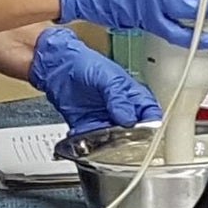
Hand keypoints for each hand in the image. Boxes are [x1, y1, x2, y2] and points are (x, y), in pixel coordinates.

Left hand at [27, 25, 161, 132]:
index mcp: (132, 95)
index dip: (151, 125)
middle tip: (121, 139)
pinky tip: (85, 140)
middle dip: (130, 140)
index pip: (150, 114)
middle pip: (134, 132)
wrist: (55, 67)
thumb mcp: (106, 76)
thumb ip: (118, 97)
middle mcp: (120, 110)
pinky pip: (93, 141)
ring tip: (101, 140)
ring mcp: (105, 120)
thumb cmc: (84, 63)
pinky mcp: (88, 127)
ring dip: (109, 145)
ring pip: (114, 140)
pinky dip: (89, 144)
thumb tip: (129, 118)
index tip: (144, 133)